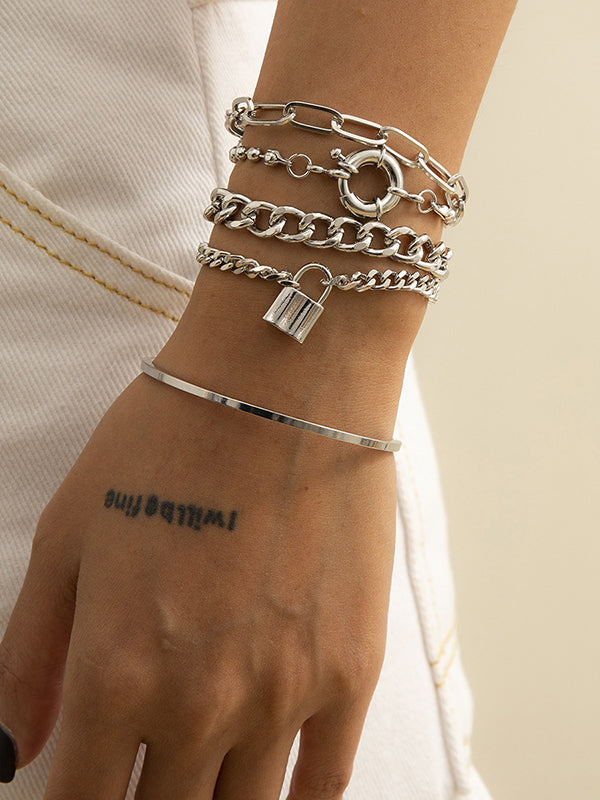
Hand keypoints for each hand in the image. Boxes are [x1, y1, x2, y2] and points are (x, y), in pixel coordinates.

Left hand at [0, 368, 396, 798]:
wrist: (283, 386)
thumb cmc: (169, 441)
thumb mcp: (69, 533)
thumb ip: (31, 654)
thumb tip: (14, 751)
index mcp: (116, 670)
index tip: (87, 792)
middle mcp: (200, 702)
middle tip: (147, 774)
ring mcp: (285, 693)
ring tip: (200, 779)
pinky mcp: (351, 670)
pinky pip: (324, 786)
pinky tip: (270, 796)